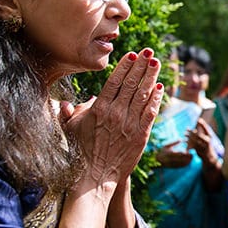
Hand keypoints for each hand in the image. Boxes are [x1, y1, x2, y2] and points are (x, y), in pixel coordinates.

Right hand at [62, 48, 163, 186]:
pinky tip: (160, 87)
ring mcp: (129, 124)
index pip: (115, 81)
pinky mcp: (140, 135)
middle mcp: (116, 113)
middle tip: (149, 52)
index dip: (125, 66)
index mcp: (99, 108)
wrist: (95, 175)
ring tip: (156, 63)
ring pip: (143, 95)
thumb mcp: (70, 128)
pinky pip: (150, 112)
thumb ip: (70, 112)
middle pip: (132, 84)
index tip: (133, 55)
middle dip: (141, 66)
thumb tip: (68, 102)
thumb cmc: (81, 150)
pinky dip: (156, 99)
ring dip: (151, 77)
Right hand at [157, 141, 191, 167]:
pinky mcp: (173, 167)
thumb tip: (181, 139)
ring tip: (190, 158)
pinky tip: (188, 162)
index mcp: (170, 153)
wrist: (158, 160)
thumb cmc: (163, 151)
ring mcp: (173, 164)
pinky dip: (185, 165)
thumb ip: (174, 142)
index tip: (189, 151)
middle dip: (188, 158)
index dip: (186, 153)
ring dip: (188, 161)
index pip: (180, 154)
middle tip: (192, 155)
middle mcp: (171, 159)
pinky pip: (181, 167)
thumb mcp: (167, 145)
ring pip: (182, 164)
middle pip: (182, 159)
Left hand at [186, 118, 217, 167]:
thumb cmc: (207, 146)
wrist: (209, 158)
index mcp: (210, 137)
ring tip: (184, 134)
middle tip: (186, 129)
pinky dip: (188, 143)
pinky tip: (185, 141)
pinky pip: (193, 146)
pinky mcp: (200, 151)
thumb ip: (203, 132)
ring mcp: (204, 146)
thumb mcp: (206, 139)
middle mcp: (208, 141)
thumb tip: (199, 122)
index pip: (207, 129)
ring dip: (189, 137)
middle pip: (198, 135)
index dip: (203, 124)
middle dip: (192, 131)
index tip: (199, 119)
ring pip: (195, 140)